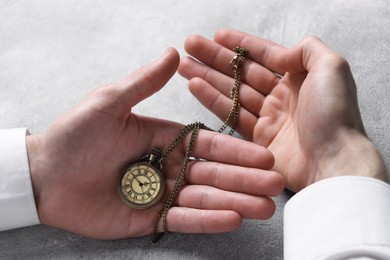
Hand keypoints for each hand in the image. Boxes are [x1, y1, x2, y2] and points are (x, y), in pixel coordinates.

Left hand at [26, 48, 283, 239]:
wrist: (44, 175)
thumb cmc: (74, 135)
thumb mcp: (109, 102)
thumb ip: (143, 82)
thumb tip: (172, 54)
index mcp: (164, 138)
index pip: (207, 145)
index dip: (235, 151)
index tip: (262, 156)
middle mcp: (168, 166)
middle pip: (213, 174)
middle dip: (245, 180)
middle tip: (276, 186)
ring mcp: (160, 193)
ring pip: (203, 198)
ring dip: (234, 202)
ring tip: (264, 208)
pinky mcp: (148, 218)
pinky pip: (181, 219)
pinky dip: (205, 219)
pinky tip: (231, 219)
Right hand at [179, 29, 386, 191]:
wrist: (334, 161)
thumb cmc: (334, 115)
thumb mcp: (332, 68)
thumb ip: (307, 49)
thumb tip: (281, 53)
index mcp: (300, 77)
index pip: (264, 55)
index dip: (240, 44)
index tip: (217, 35)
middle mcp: (282, 96)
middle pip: (242, 72)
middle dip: (216, 58)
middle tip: (191, 45)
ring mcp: (268, 118)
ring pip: (232, 92)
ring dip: (207, 77)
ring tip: (184, 65)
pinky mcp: (257, 139)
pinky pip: (230, 115)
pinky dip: (212, 100)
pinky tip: (195, 86)